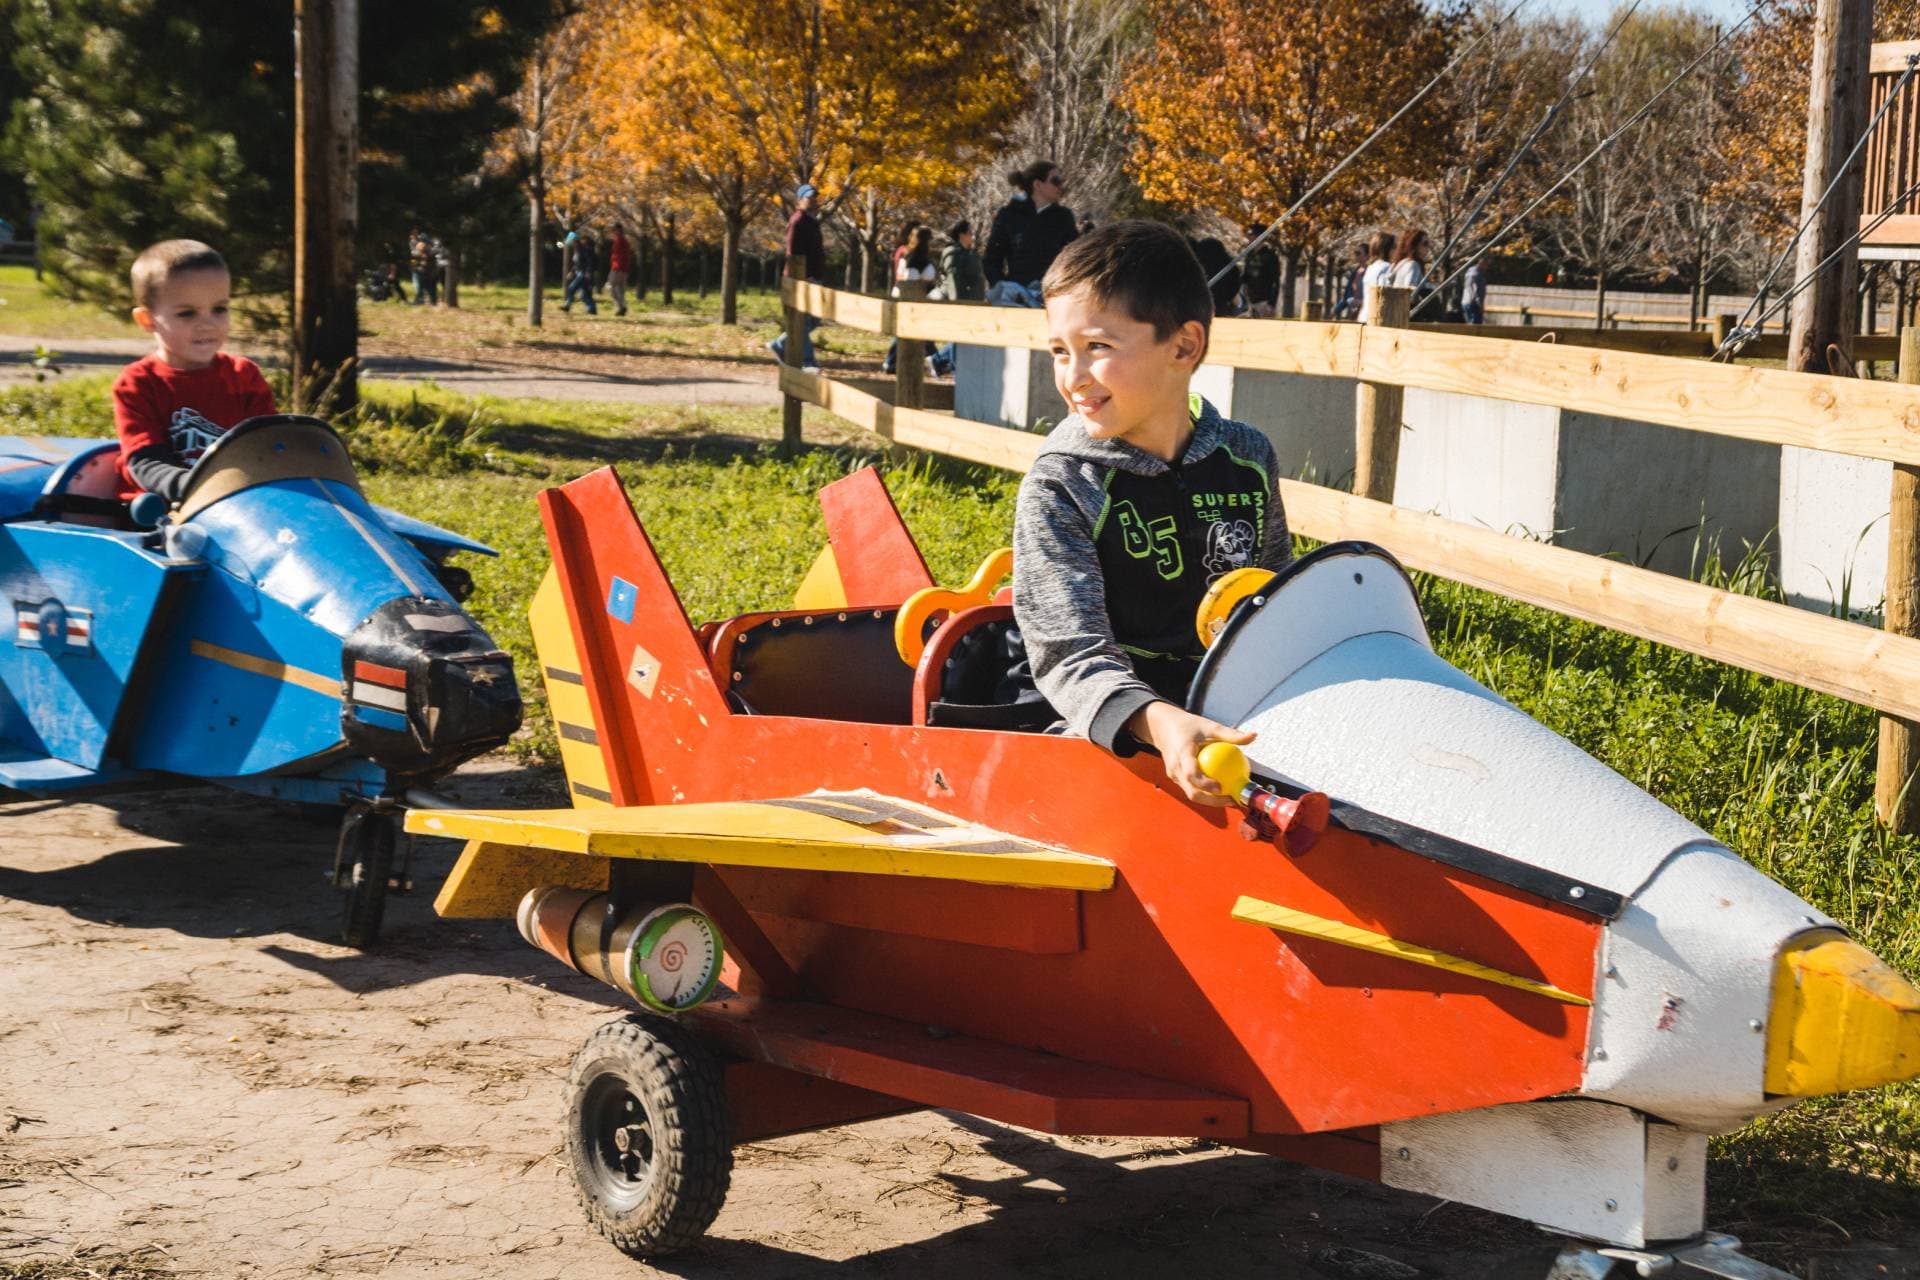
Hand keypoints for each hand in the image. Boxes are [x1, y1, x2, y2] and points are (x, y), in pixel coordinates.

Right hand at [1126, 700, 1255, 806]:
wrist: (1163, 727)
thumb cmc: (1188, 726)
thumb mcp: (1209, 726)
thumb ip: (1230, 734)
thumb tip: (1253, 736)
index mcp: (1181, 754)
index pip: (1191, 774)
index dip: (1205, 784)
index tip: (1220, 787)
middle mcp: (1175, 768)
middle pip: (1191, 792)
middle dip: (1212, 801)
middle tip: (1232, 800)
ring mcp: (1174, 776)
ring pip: (1191, 794)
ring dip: (1210, 800)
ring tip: (1230, 799)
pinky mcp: (1176, 779)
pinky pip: (1191, 789)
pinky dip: (1205, 793)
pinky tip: (1222, 791)